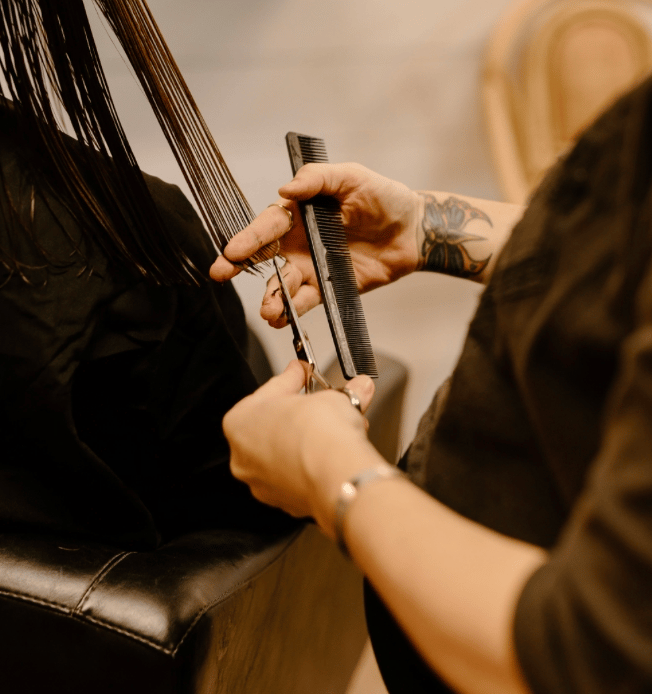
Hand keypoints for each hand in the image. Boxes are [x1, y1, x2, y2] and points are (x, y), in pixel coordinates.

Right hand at [210, 163, 420, 326]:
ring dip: (272, 297)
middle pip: (263, 256)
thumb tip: (286, 188)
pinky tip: (283, 318)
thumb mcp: (351, 177)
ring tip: (268, 310)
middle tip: (219, 275)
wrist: (413, 231)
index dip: (249, 237)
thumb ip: (318, 179)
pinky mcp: (329, 287)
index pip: (267, 224)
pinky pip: (306, 300)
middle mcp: (299, 241)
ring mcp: (313, 266)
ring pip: (282, 284)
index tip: (231, 250)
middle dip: (238, 266)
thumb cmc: (384, 197)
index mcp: (300, 213)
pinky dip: (293, 310)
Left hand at [223, 360, 376, 533]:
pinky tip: (335, 455)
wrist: (337, 477)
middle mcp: (244, 456)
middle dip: (306, 412)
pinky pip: (301, 476)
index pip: (271, 390)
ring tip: (339, 431)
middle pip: (278, 425)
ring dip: (312, 440)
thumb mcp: (334, 397)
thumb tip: (357, 388)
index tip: (305, 372)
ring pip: (289, 453)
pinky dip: (316, 465)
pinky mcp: (287, 503)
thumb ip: (343, 392)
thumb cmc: (320, 436)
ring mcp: (263, 483)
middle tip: (328, 402)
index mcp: (239, 421)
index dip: (294, 378)